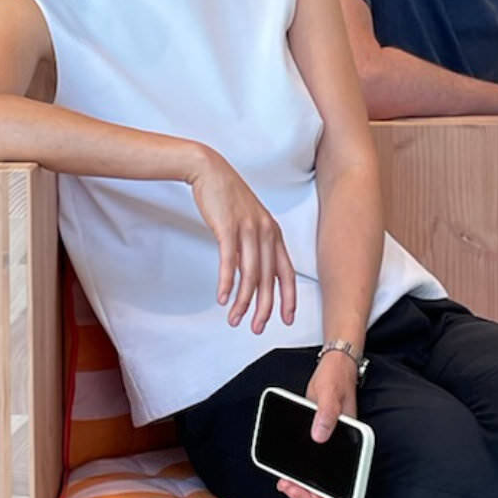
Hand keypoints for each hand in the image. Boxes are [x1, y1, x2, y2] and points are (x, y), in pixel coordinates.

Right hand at [184, 148, 297, 332]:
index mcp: (273, 232)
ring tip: (235, 318)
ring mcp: (247, 229)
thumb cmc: (227, 196)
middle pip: (268, 279)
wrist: (209, 170)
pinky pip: (230, 261)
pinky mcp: (228, 227)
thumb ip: (255, 244)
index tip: (286, 318)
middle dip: (264, 307)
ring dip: (243, 301)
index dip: (288, 297)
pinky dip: (227, 283)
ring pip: (250, 274)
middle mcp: (265, 232)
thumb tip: (254, 271)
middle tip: (257, 326)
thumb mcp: (249, 220)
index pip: (286, 272)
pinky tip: (223, 297)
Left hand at [276, 353, 361, 497]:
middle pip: (331, 484)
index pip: (356, 477)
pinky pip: (309, 465)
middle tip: (290, 489)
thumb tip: (319, 436)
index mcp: (354, 441)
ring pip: (318, 477)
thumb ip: (326, 413)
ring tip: (283, 484)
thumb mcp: (330, 393)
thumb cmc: (335, 379)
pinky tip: (284, 474)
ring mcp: (329, 446)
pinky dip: (298, 474)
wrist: (331, 368)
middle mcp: (342, 448)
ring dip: (302, 487)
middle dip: (311, 494)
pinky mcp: (317, 441)